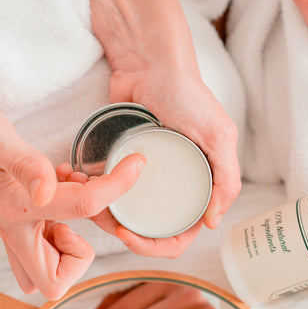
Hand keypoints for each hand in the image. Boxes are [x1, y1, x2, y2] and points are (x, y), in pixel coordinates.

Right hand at [0, 93, 144, 298]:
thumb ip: (23, 163)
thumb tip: (49, 191)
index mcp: (16, 209)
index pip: (85, 207)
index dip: (118, 186)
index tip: (135, 164)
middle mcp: (16, 229)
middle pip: (57, 278)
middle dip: (83, 253)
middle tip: (89, 208)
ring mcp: (15, 230)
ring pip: (51, 269)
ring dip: (73, 243)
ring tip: (72, 195)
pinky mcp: (17, 222)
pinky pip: (47, 246)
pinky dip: (62, 229)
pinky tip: (60, 190)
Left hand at [90, 0, 241, 252]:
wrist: (150, 62)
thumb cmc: (187, 95)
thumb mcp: (218, 135)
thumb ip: (227, 179)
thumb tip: (212, 223)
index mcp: (201, 185)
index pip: (183, 233)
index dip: (159, 246)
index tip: (131, 236)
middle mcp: (174, 184)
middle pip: (150, 228)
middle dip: (125, 232)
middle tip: (104, 221)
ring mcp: (148, 174)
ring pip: (126, 210)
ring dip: (104, 213)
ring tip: (86, 200)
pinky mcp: (123, 159)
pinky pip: (108, 186)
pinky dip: (94, 190)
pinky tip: (80, 182)